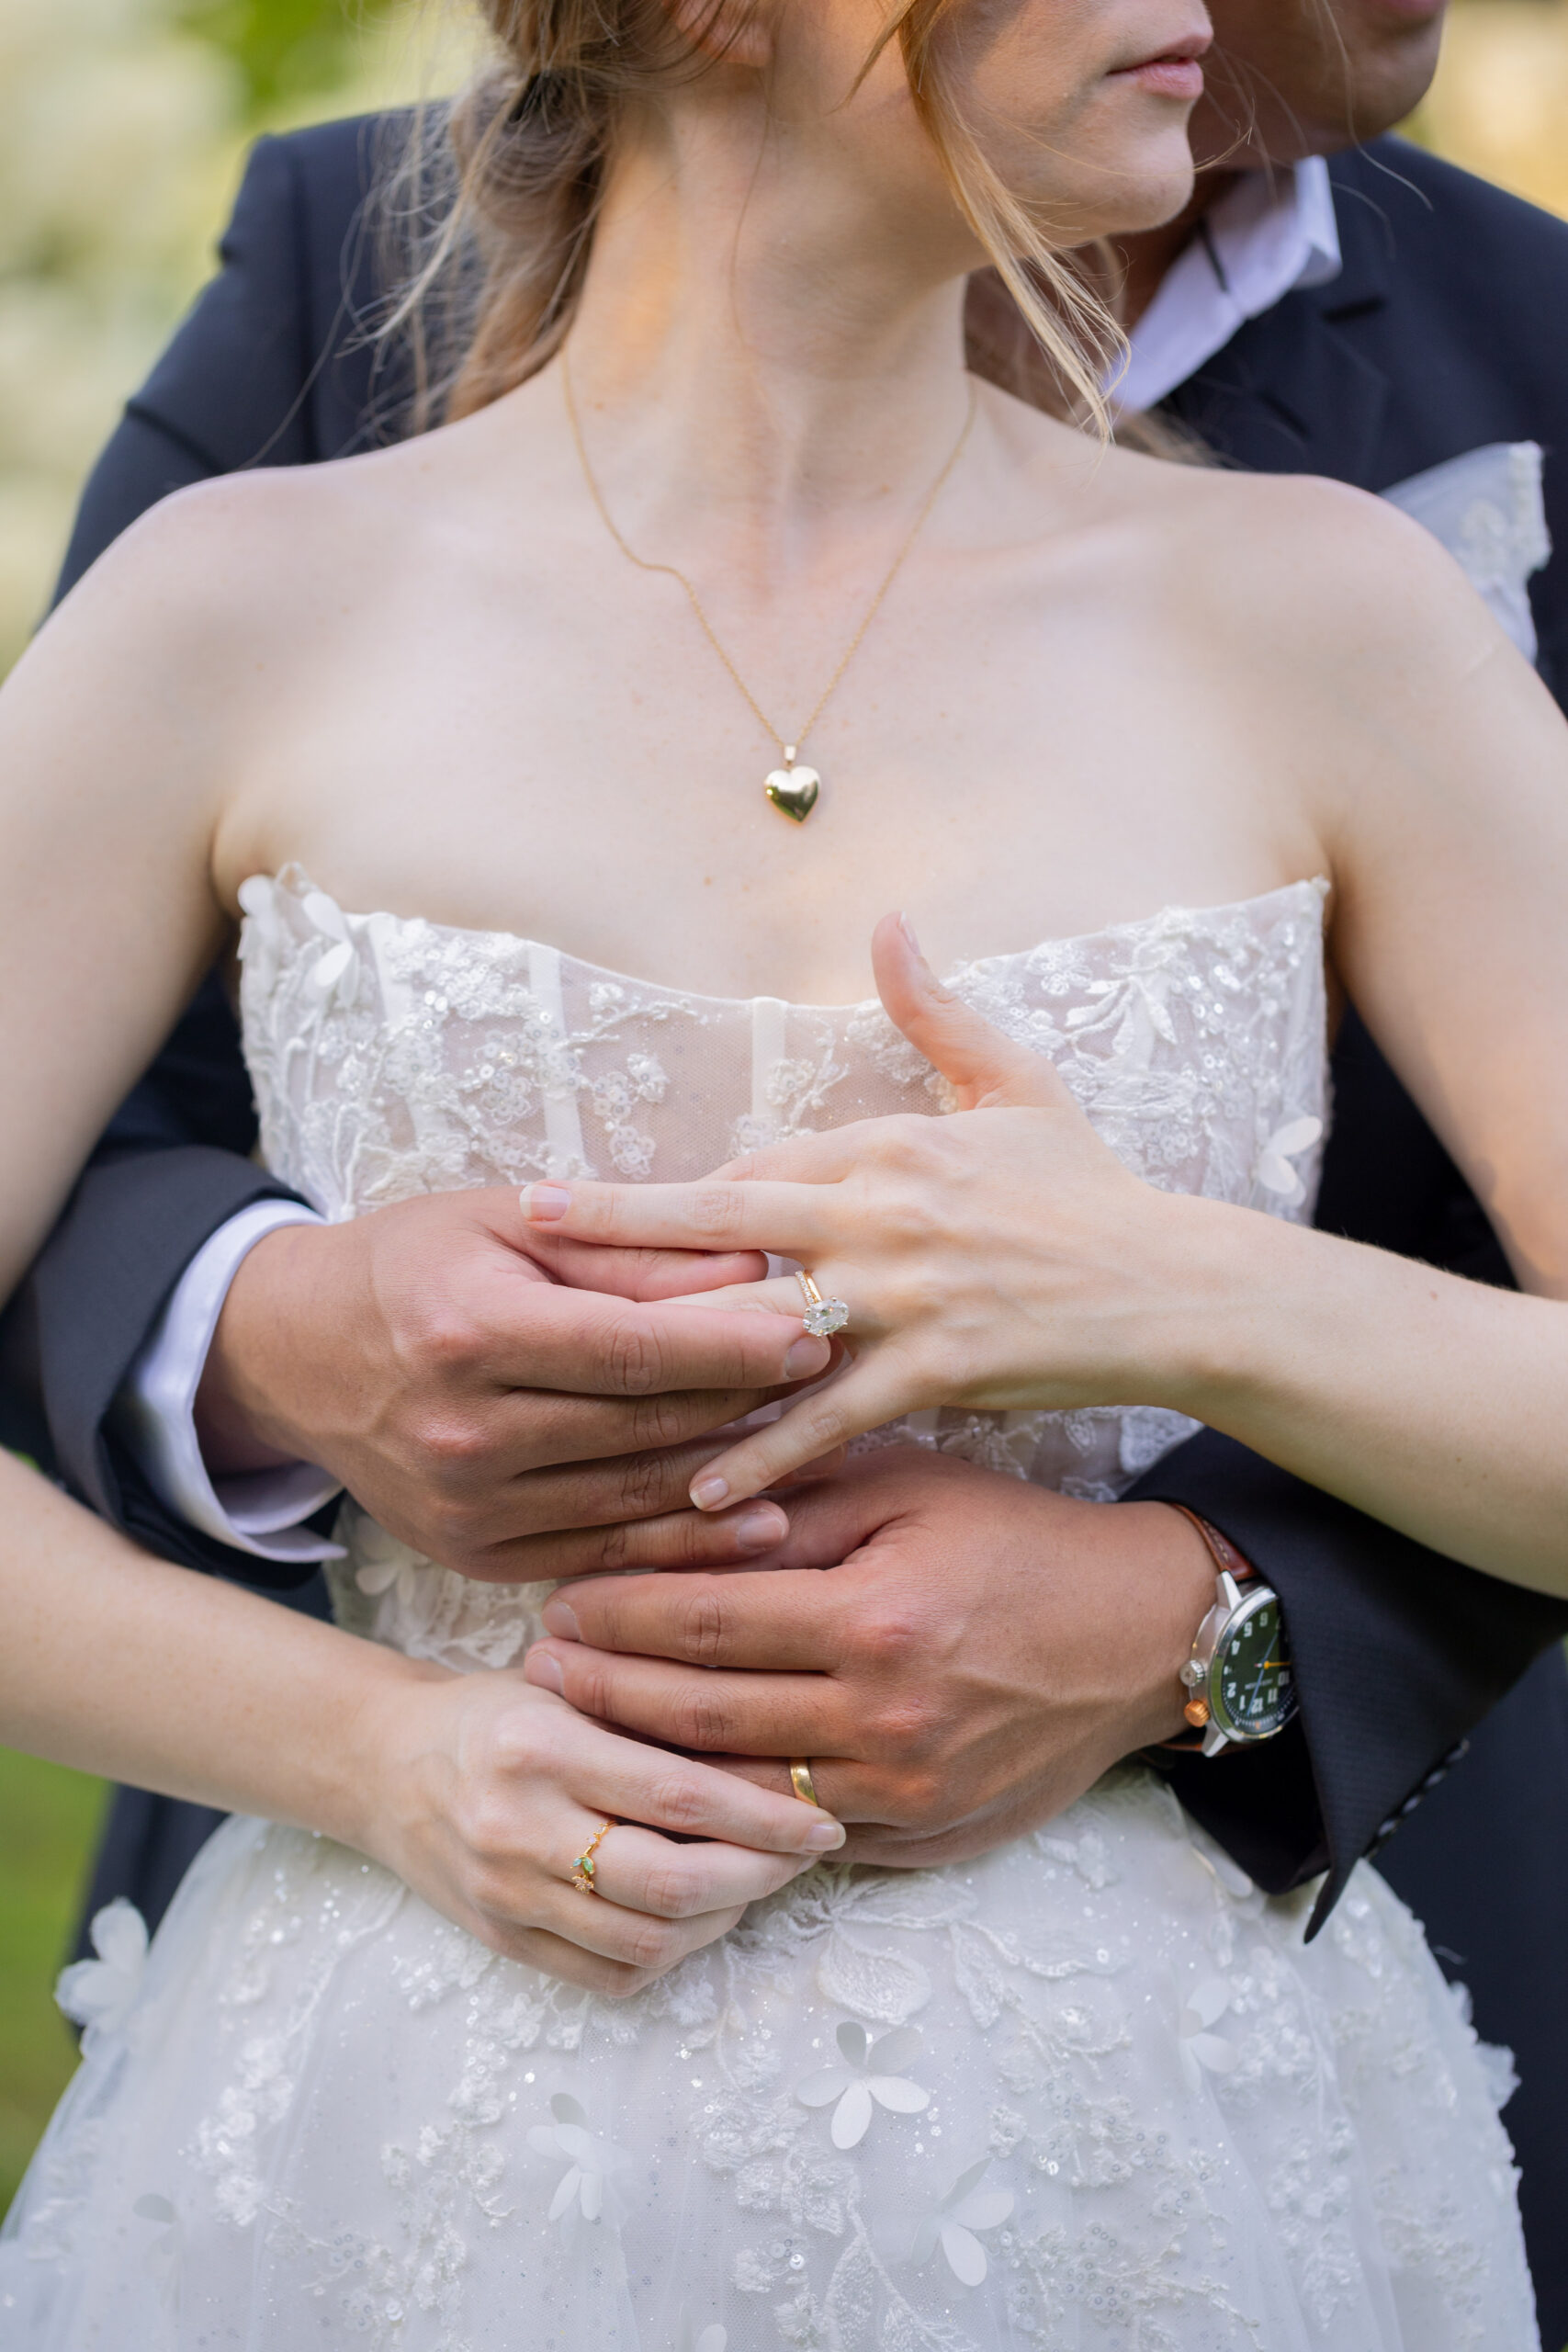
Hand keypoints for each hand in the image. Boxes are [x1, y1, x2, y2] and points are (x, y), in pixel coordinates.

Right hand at [197, 1186, 831, 1578]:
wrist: (298, 1355)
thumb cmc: (417, 1264)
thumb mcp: (510, 1223)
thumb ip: (632, 1251)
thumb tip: (757, 1270)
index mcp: (470, 1332)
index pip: (636, 1348)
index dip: (738, 1345)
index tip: (820, 1330)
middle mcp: (464, 1431)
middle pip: (647, 1425)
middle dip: (754, 1402)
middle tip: (843, 1379)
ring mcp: (469, 1509)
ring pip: (638, 1496)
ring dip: (738, 1473)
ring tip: (824, 1442)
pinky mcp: (478, 1558)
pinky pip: (606, 1551)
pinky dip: (687, 1540)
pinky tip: (761, 1521)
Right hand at [352, 1658, 847, 1996]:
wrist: (385, 1765)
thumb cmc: (500, 1710)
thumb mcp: (568, 1680)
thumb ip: (654, 1705)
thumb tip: (780, 1734)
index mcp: (540, 1747)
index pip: (678, 1796)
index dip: (765, 1815)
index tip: (823, 1816)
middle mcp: (518, 1828)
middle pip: (672, 1885)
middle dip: (760, 1875)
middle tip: (806, 1852)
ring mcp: (507, 1897)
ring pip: (649, 1940)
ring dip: (725, 1917)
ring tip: (758, 1877)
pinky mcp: (504, 1943)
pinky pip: (613, 1975)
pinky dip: (674, 1952)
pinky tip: (699, 1912)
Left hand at [519, 914, 1207, 1506]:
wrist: (1170, 1285)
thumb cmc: (1086, 1190)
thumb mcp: (1015, 1082)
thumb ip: (935, 1011)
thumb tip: (888, 921)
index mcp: (885, 1145)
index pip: (749, 1169)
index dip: (661, 1195)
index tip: (576, 1201)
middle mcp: (879, 1212)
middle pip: (726, 1223)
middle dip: (623, 1231)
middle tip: (531, 1235)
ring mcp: (904, 1293)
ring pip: (762, 1320)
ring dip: (670, 1349)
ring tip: (577, 1376)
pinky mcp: (936, 1368)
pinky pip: (829, 1414)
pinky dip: (763, 1451)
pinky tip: (695, 1486)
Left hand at [523, 1449, 1215, 1867]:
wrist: (1144, 1635)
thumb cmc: (1019, 1540)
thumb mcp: (910, 1486)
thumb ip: (791, 1497)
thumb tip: (673, 1509)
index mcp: (876, 1620)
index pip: (704, 1626)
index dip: (615, 1618)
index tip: (553, 1604)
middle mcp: (887, 1719)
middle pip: (702, 1718)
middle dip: (604, 1694)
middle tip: (537, 1674)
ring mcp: (907, 1794)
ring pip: (739, 1795)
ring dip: (650, 1764)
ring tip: (584, 1729)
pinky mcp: (926, 1841)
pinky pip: (802, 1839)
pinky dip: (731, 1813)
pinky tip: (679, 1783)